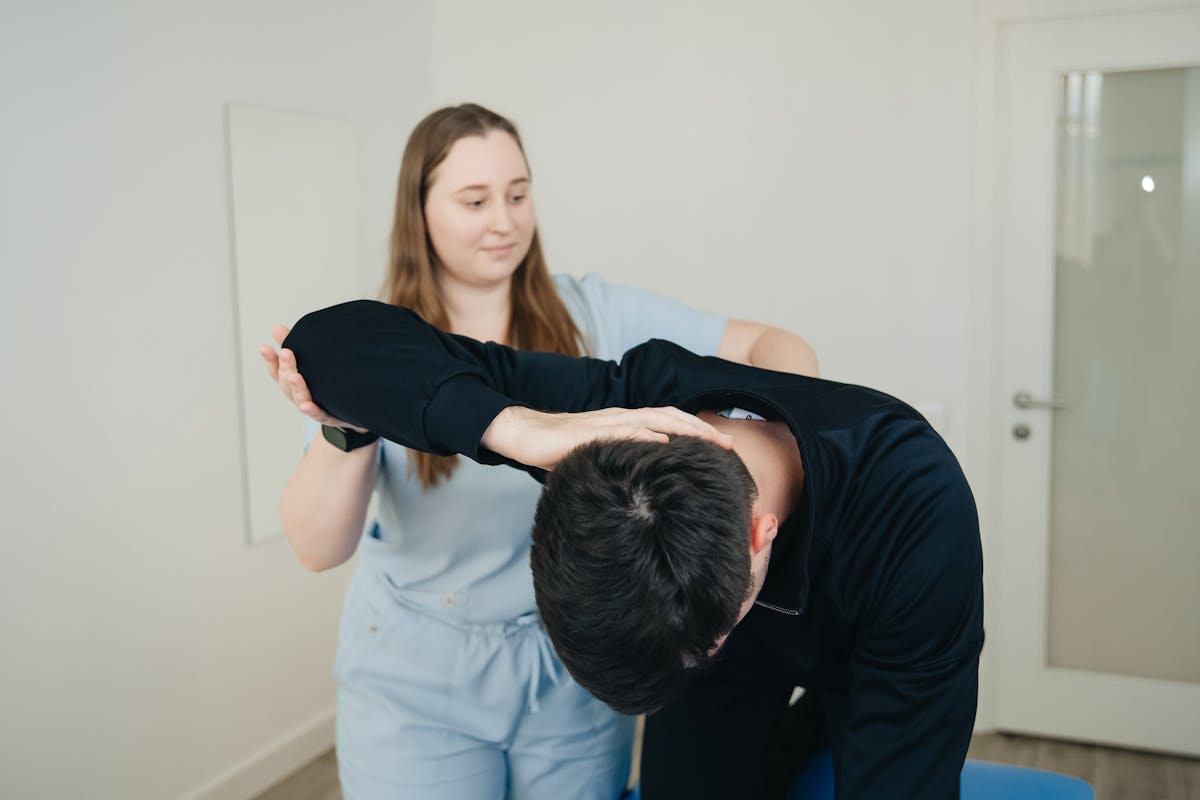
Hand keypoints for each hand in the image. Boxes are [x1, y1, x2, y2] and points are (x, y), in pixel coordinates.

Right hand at [257, 324, 366, 431]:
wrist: (353, 410)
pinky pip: (319, 414)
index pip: (277, 370)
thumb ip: (296, 346)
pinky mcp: (329, 416)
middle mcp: (299, 395)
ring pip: (300, 398)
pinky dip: (311, 411)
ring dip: (296, 387)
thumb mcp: (311, 363)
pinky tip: (307, 405)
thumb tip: (276, 328)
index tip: (263, 347)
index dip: (270, 359)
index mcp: (293, 382)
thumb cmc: (326, 385)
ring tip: (294, 376)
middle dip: (286, 367)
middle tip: (286, 353)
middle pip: (287, 383)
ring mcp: (312, 407)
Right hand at [482, 406, 733, 470]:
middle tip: (729, 445)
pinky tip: (664, 442)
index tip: (722, 446)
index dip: (697, 430)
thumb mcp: (600, 456)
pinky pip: (623, 430)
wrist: (525, 435)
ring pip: (653, 419)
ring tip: (707, 441)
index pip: (669, 421)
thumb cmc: (561, 449)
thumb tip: (645, 485)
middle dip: (702, 429)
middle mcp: (622, 417)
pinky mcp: (591, 432)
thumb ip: (622, 463)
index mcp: (626, 422)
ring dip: (683, 428)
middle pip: (670, 417)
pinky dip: (646, 435)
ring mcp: (607, 421)